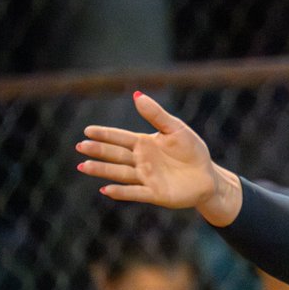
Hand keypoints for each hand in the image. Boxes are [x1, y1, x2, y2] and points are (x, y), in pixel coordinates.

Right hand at [76, 93, 221, 210]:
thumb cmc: (191, 151)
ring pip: (120, 173)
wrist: (208, 176)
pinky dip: (121, 192)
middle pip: (116, 155)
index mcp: (143, 144)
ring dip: (102, 170)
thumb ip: (156, 115)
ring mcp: (146, 178)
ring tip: (84, 166)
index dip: (104, 134)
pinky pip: (135, 192)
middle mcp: (140, 161)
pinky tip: (106, 190)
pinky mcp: (154, 194)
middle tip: (80, 146)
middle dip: (98, 151)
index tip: (87, 131)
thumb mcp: (176, 129)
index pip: (120, 138)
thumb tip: (137, 95)